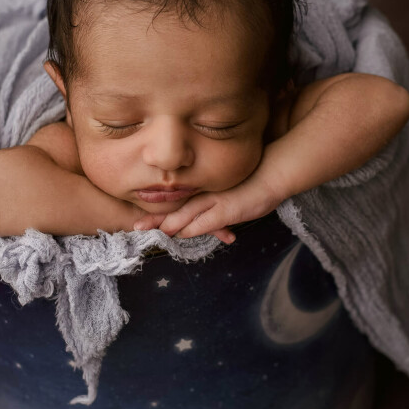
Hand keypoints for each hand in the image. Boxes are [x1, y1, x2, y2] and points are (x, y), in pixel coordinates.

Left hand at [132, 176, 282, 243]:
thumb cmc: (253, 184)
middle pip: (175, 208)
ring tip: (152, 232)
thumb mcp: (229, 196)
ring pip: (185, 214)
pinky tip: (179, 234)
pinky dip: (191, 229)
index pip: (177, 201)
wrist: (272, 174)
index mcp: (204, 191)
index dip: (160, 210)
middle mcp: (205, 194)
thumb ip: (215, 207)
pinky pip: (204, 222)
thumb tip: (204, 220)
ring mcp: (214, 201)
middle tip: (136, 226)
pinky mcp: (225, 210)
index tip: (142, 216)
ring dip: (168, 225)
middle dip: (155, 220)